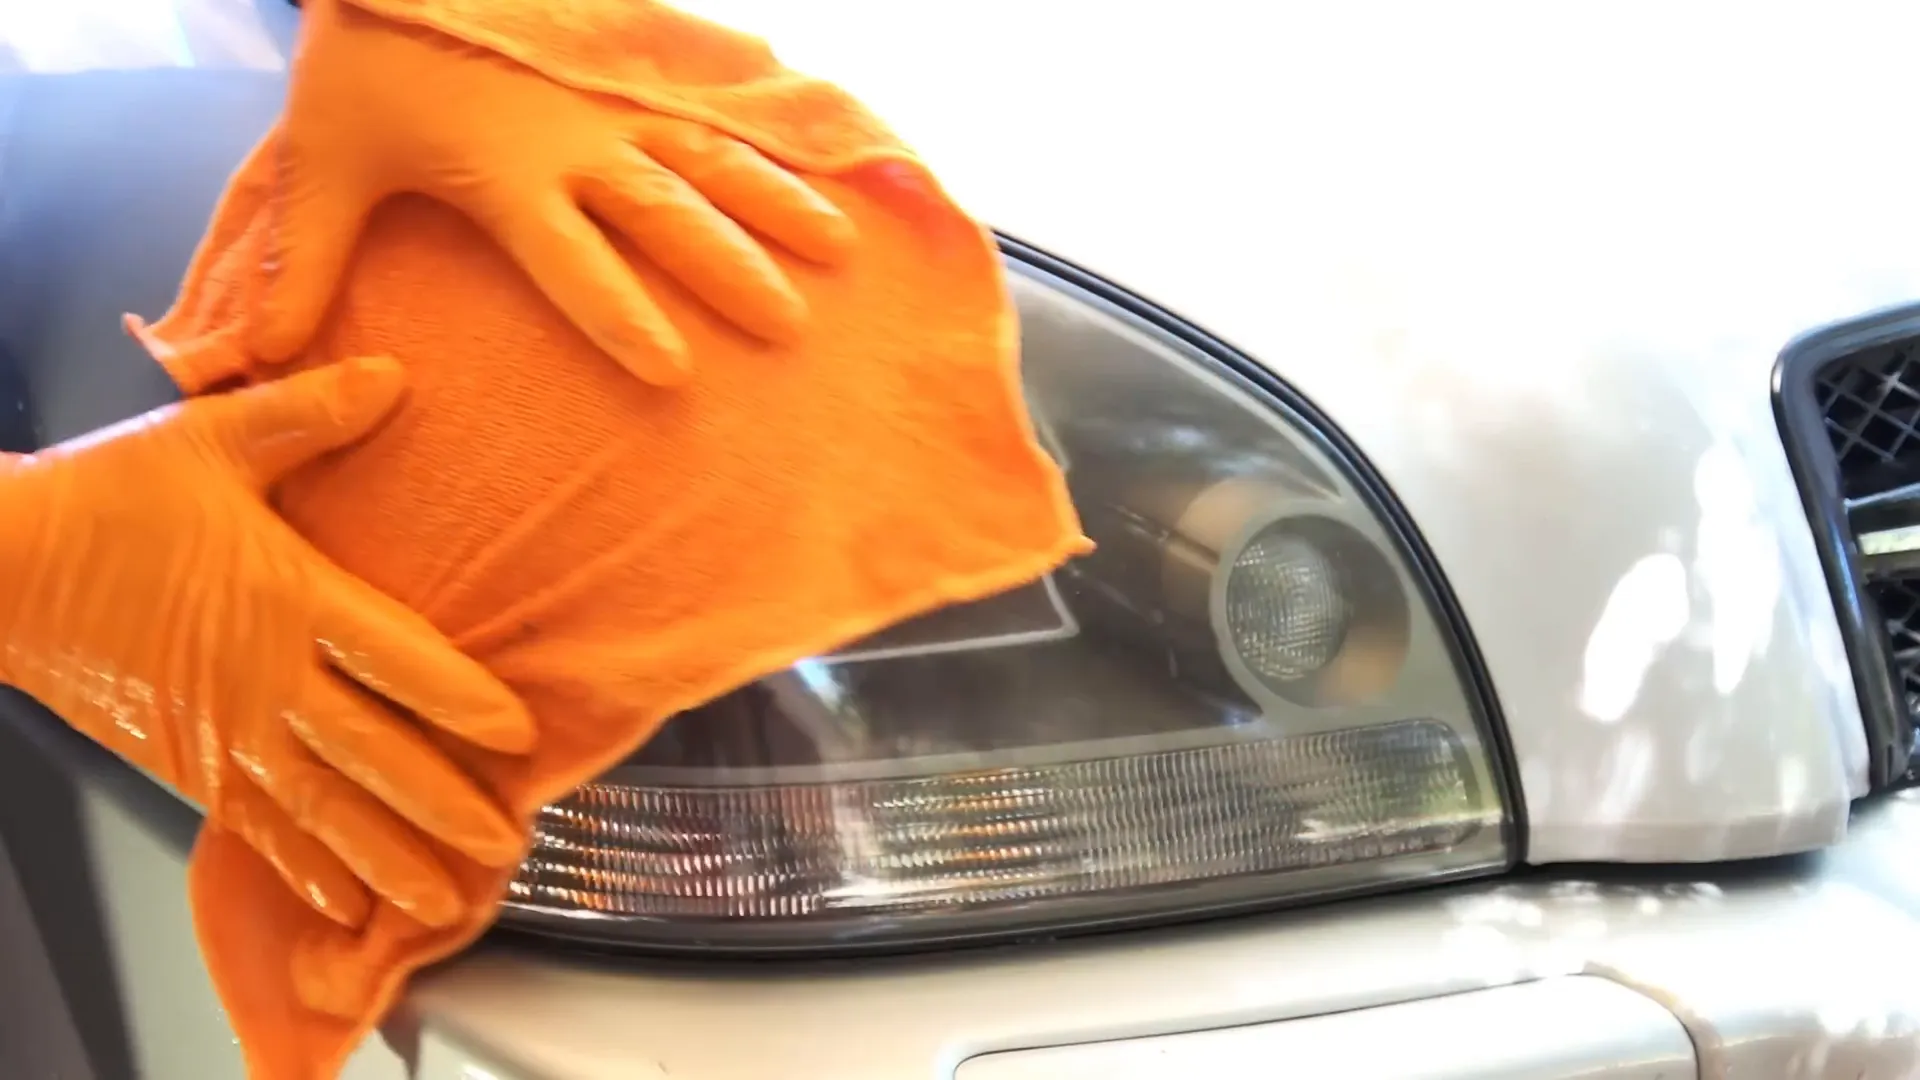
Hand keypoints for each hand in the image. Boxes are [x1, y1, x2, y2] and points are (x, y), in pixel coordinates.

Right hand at [0, 357, 534, 930]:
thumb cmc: (104, 498)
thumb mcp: (210, 439)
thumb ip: (309, 414)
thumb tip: (392, 375)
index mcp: (287, 597)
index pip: (396, 657)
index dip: (461, 699)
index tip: (519, 735)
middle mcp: (264, 680)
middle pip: (373, 755)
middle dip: (443, 805)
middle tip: (506, 845)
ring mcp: (224, 732)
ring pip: (322, 811)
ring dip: (387, 858)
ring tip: (445, 902)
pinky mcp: (184, 764)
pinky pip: (257, 828)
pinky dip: (306, 869)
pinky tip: (346, 904)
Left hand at [255, 0, 857, 384]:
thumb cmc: (364, 64)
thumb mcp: (321, 162)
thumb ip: (303, 264)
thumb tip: (264, 361)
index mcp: (510, 178)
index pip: (575, 261)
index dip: (621, 316)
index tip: (674, 372)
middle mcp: (580, 146)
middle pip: (669, 214)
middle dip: (732, 270)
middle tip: (789, 326)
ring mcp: (615, 106)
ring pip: (710, 159)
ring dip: (775, 204)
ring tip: (838, 250)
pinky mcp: (633, 74)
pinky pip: (713, 111)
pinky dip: (771, 141)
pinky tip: (824, 166)